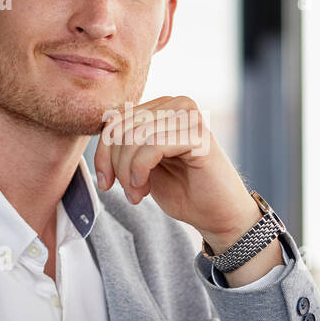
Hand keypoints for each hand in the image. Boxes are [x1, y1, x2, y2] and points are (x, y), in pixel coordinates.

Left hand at [93, 96, 280, 283]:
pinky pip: (152, 146)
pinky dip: (139, 170)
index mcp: (163, 107)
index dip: (102, 152)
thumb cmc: (182, 190)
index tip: (106, 183)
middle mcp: (177, 104)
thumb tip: (102, 127)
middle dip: (114, 164)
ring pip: (134, 136)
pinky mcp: (199, 135)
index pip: (115, 119)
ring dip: (127, 173)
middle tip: (126, 193)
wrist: (217, 215)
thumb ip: (125, 143)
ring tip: (137, 195)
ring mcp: (190, 116)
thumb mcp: (142, 164)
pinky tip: (144, 189)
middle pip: (122, 126)